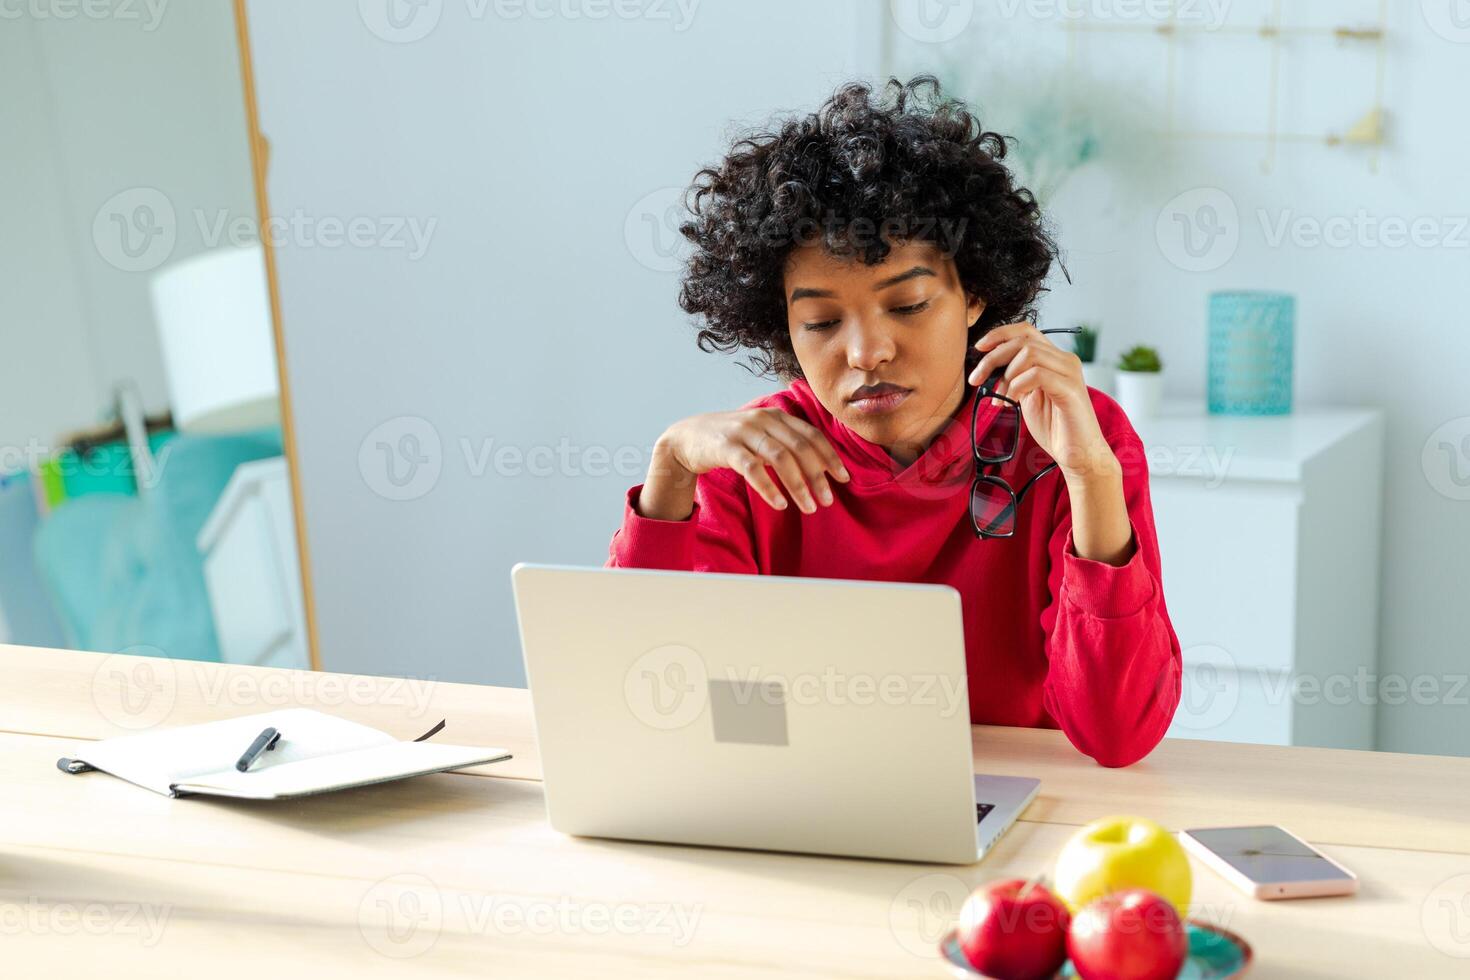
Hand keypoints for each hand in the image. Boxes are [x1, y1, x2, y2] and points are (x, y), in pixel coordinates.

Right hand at [642, 408, 850, 520]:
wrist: (686, 437)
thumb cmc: (731, 441)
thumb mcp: (762, 436)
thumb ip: (786, 444)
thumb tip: (820, 466)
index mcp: (776, 416)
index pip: (811, 435)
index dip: (830, 457)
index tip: (844, 479)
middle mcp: (763, 420)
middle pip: (800, 448)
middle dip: (818, 476)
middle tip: (828, 500)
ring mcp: (744, 432)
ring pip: (780, 458)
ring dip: (798, 485)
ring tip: (809, 507)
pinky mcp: (726, 447)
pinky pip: (752, 468)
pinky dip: (768, 487)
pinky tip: (780, 504)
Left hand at [968, 322, 1116, 484]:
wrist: (1078, 455)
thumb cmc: (1054, 428)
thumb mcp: (1027, 396)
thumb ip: (1015, 378)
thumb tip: (988, 366)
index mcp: (1055, 359)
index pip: (1027, 331)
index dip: (1000, 334)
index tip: (979, 348)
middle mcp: (1065, 360)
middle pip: (1023, 340)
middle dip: (993, 357)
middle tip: (976, 378)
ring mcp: (1070, 373)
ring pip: (1029, 353)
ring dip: (1005, 374)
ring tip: (1000, 397)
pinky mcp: (1071, 389)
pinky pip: (1037, 374)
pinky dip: (1017, 386)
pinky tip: (1012, 402)